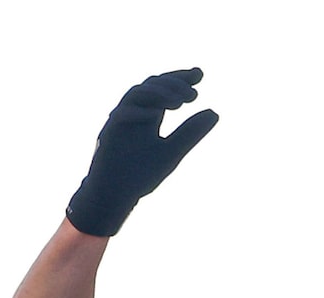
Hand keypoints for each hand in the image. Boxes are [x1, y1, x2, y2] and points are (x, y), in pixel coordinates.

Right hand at [65, 69, 217, 238]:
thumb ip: (190, 134)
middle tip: (194, 94)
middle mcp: (135, 114)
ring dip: (159, 94)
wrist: (114, 197)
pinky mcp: (108, 133)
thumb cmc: (139, 176)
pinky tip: (155, 115)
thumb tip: (215, 113)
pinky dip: (138, 112)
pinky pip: (122, 115)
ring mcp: (120, 122)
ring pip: (137, 93)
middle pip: (152, 85)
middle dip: (174, 83)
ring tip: (179, 102)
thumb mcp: (171, 152)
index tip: (200, 74)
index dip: (182, 79)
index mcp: (149, 116)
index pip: (165, 89)